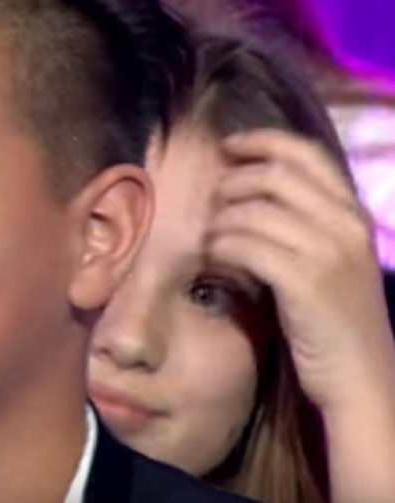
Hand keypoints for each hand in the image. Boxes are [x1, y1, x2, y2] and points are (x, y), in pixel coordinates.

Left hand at [205, 129, 394, 412]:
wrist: (361, 377)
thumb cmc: (334, 321)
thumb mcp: (331, 261)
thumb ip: (306, 223)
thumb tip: (250, 191)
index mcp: (354, 214)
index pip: (306, 153)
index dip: (262, 141)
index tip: (228, 146)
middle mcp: (346, 225)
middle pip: (273, 177)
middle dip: (232, 183)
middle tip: (211, 202)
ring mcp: (328, 253)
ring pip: (252, 212)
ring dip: (219, 222)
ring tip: (209, 239)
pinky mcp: (305, 283)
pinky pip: (244, 246)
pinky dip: (220, 248)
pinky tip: (212, 259)